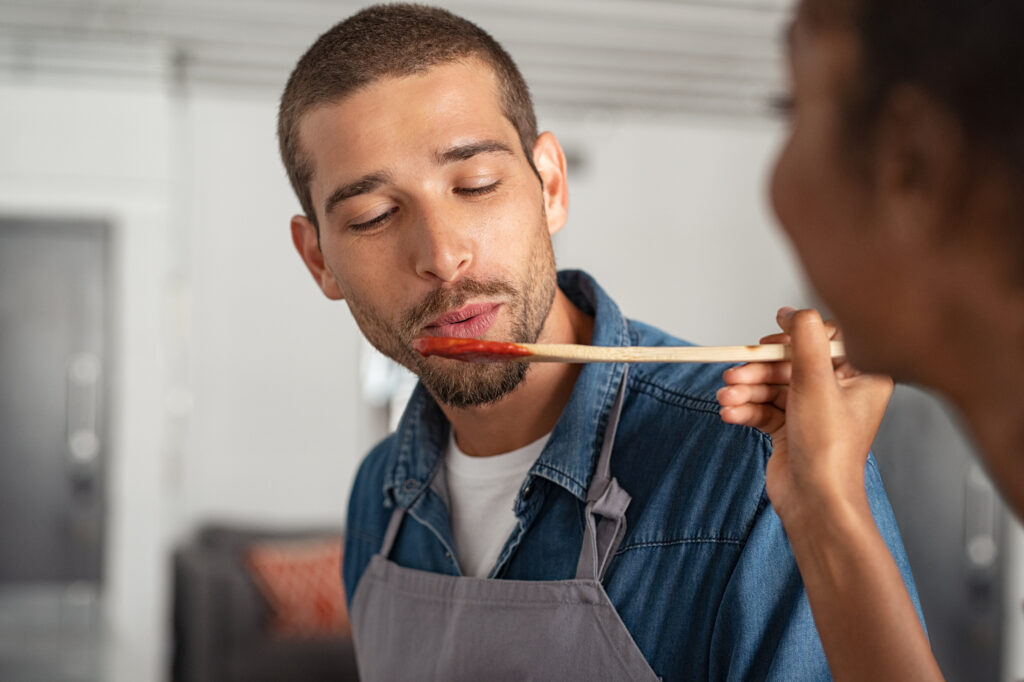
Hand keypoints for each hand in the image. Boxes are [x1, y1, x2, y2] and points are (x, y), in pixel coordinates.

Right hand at [716, 308, 893, 522]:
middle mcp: (839, 392)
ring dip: (746, 391)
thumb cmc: (828, 449)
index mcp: (860, 377)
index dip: (793, 338)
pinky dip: (746, 410)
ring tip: (726, 399)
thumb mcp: (816, 382)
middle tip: (734, 374)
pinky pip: (764, 408)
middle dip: (758, 370)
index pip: (824, 341)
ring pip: (772, 387)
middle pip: (790, 364)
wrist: (815, 502)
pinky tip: (730, 414)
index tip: (768, 339)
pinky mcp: (791, 429)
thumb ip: (805, 339)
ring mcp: (813, 411)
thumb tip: (793, 311)